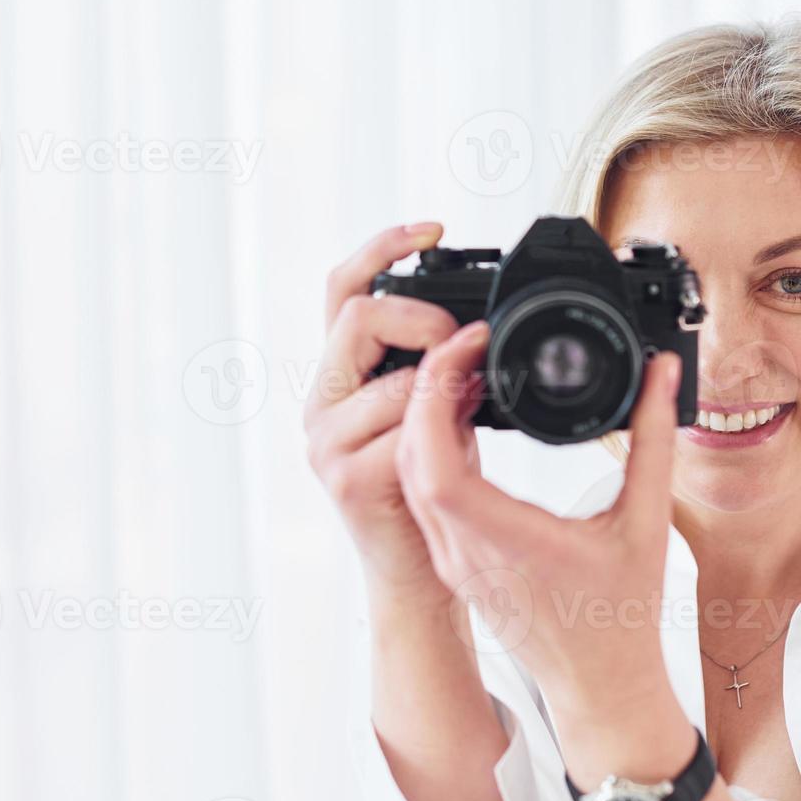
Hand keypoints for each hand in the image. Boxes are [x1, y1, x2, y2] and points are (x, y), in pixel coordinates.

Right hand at [305, 222, 477, 598]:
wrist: (419, 573)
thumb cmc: (430, 490)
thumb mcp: (438, 412)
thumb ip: (439, 367)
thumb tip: (476, 326)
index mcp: (340, 376)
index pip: (341, 289)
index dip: (381, 247)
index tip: (432, 228)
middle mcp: (321, 402)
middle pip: (357, 315)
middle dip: (423, 317)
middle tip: (467, 341)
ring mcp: (326, 440)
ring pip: (390, 374)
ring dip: (444, 378)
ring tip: (479, 398)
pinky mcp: (345, 477)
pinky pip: (401, 427)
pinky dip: (442, 424)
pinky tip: (467, 435)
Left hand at [393, 318, 684, 713]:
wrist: (602, 689)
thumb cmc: (624, 617)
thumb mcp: (648, 520)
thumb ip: (656, 439)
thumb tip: (663, 374)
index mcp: (506, 544)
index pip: (434, 463)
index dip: (435, 395)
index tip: (468, 349)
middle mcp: (466, 554)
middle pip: (411, 459)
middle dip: (426, 392)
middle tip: (467, 347)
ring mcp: (457, 562)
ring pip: (411, 478)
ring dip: (425, 420)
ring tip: (468, 375)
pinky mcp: (459, 566)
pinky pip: (426, 498)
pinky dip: (433, 451)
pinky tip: (465, 422)